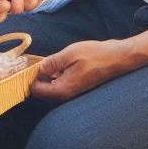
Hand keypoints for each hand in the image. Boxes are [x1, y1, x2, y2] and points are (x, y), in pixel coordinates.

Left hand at [28, 39, 142, 102]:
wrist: (117, 58)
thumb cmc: (95, 55)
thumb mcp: (70, 54)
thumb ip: (52, 62)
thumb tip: (39, 68)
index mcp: (62, 90)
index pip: (36, 90)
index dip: (30, 76)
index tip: (32, 63)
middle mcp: (66, 95)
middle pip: (42, 90)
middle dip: (38, 76)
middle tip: (40, 60)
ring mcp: (71, 92)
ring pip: (50, 86)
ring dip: (47, 74)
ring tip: (51, 60)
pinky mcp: (76, 87)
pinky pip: (60, 83)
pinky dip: (56, 74)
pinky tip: (61, 63)